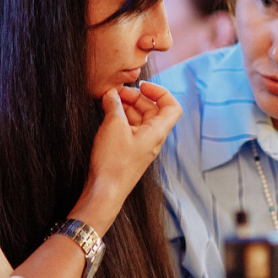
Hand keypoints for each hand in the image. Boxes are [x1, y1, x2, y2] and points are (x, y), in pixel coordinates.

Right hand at [72, 81, 180, 233]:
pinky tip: (107, 115)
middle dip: (136, 97)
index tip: (141, 85)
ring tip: (108, 101)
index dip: (160, 92)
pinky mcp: (130, 151)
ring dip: (127, 107)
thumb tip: (111, 94)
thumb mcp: (112, 126)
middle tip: (116, 92)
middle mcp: (153, 138)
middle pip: (152, 110)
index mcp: (157, 131)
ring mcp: (141, 145)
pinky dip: (121, 118)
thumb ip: (113, 104)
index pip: (172, 106)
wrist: (105, 191)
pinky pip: (130, 129)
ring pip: (140, 118)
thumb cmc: (113, 162)